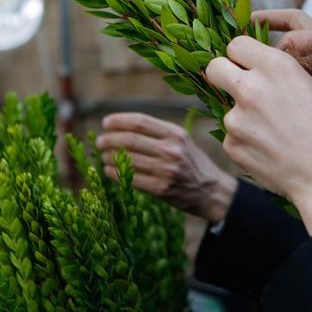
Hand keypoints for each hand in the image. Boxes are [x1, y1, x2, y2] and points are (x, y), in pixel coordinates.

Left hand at [96, 113, 236, 222]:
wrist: (212, 191)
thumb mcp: (182, 141)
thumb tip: (121, 127)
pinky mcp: (161, 188)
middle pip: (130, 140)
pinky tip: (109, 171)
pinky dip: (114, 174)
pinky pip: (130, 178)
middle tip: (100, 142)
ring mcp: (166, 170)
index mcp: (176, 134)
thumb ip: (157, 133)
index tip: (106, 123)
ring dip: (108, 157)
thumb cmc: (192, 163)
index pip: (140, 122)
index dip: (119, 121)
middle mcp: (171, 150)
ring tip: (103, 156)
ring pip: (127, 159)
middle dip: (109, 139)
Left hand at [206, 36, 311, 234]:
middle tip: (239, 88)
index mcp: (276, 65)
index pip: (236, 44)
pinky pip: (231, 136)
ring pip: (226, 107)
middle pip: (215, 68)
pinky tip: (270, 151)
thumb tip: (256, 68)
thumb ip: (279, 73)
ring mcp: (237, 118)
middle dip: (223, 75)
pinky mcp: (232, 145)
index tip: (247, 65)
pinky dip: (245, 142)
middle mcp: (250, 87)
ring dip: (242, 116)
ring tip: (274, 134)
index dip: (242, 56)